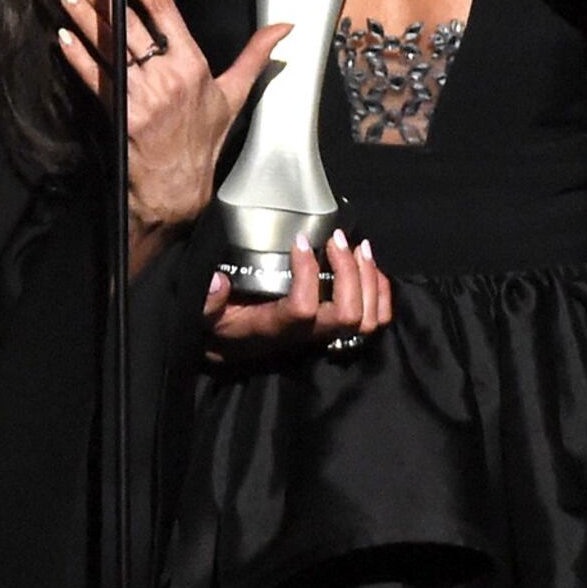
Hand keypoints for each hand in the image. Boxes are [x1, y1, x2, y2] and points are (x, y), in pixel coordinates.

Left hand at [56, 0, 285, 249]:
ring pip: (110, 47)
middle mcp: (167, 75)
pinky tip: (64, 37)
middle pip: (130, 25)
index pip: (165, 11)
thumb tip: (284, 28)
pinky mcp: (121, 112)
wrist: (179, 184)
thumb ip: (256, 56)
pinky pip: (96, 77)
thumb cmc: (204, 139)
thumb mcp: (235, 94)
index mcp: (193, 64)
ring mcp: (142, 94)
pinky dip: (79, 56)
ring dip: (86, 19)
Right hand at [204, 230, 392, 363]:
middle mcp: (307, 336)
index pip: (304, 308)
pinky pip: (375, 319)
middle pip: (348, 315)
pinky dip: (381, 290)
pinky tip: (370, 264)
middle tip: (337, 239)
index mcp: (277, 328)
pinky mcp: (336, 327)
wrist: (234, 348)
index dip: (307, 273)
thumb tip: (217, 280)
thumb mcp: (205, 317)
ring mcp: (326, 333)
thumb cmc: (223, 326)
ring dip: (368, 279)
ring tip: (357, 245)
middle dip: (349, 273)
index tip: (300, 241)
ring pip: (367, 319)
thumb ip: (207, 303)